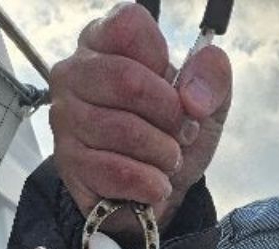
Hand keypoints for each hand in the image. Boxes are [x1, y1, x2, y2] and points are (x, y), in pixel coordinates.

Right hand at [49, 3, 232, 233]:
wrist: (156, 192)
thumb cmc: (171, 134)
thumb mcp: (206, 101)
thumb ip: (212, 76)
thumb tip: (193, 97)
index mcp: (105, 41)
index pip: (130, 25)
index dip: (162, 60)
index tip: (173, 88)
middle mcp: (75, 72)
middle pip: (128, 81)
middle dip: (169, 115)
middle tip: (181, 133)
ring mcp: (66, 117)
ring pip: (124, 130)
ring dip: (162, 154)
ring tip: (167, 160)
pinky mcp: (69, 163)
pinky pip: (116, 171)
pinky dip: (148, 183)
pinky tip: (154, 184)